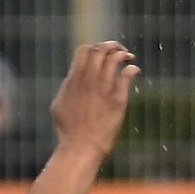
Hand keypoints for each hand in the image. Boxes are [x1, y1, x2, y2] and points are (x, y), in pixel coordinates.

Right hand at [49, 41, 140, 160]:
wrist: (81, 147)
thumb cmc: (68, 131)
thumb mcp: (59, 105)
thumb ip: (67, 88)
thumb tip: (71, 79)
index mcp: (74, 80)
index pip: (85, 50)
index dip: (95, 47)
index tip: (101, 54)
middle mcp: (89, 80)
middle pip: (101, 50)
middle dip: (111, 46)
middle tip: (119, 51)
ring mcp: (104, 88)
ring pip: (115, 58)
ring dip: (124, 54)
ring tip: (129, 57)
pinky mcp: (118, 99)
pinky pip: (128, 74)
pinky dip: (133, 68)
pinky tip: (135, 71)